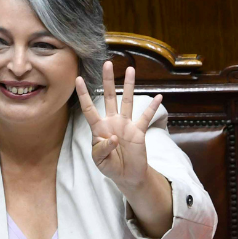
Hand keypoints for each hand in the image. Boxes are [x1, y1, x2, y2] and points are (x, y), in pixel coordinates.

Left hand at [76, 61, 163, 191]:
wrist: (126, 175)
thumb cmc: (109, 166)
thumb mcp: (100, 161)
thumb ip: (103, 149)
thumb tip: (113, 138)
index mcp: (99, 128)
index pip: (89, 108)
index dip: (84, 94)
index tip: (78, 79)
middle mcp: (112, 122)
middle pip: (109, 97)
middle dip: (108, 80)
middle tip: (107, 63)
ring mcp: (126, 124)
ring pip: (127, 101)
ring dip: (129, 86)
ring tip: (131, 69)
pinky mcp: (139, 131)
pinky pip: (146, 117)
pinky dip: (152, 108)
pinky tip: (158, 97)